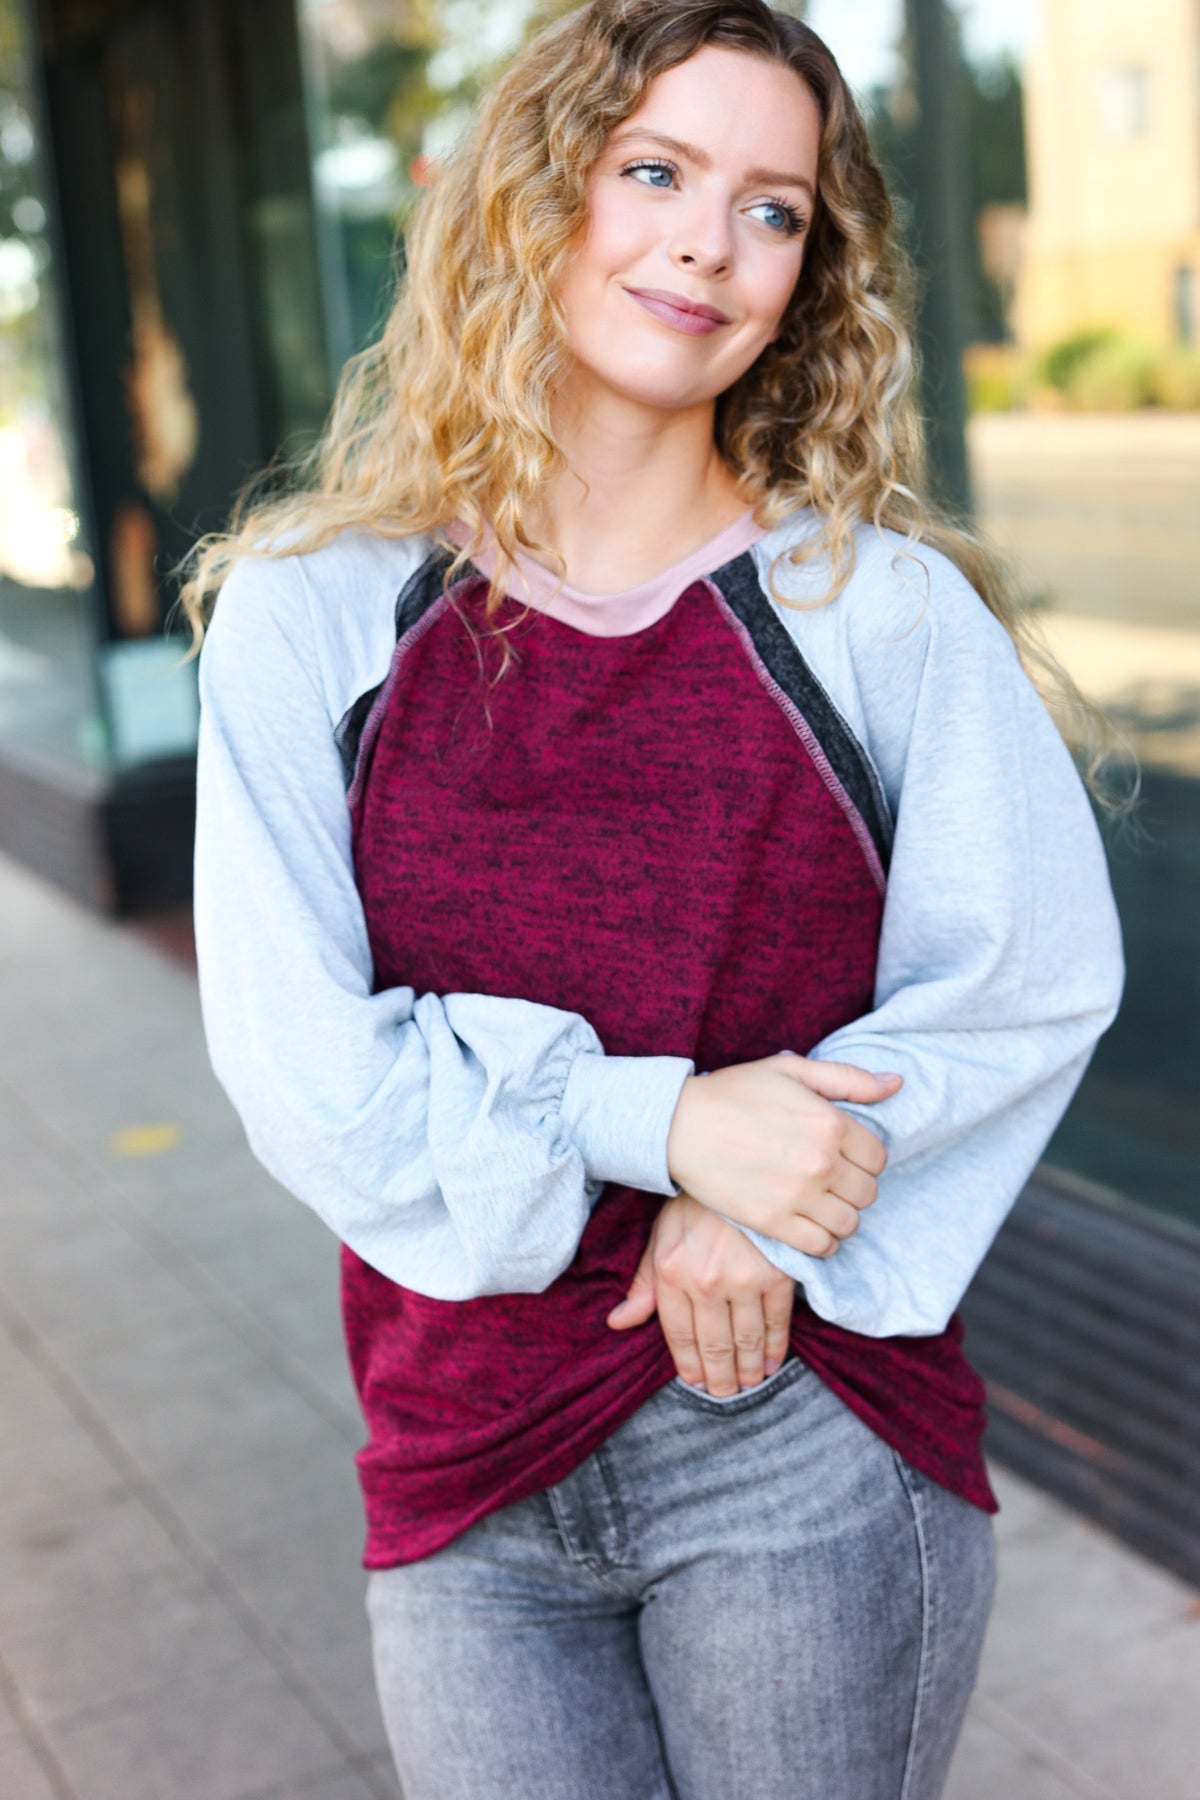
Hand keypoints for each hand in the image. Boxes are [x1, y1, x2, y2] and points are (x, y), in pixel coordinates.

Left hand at [606, 1192, 794, 1395]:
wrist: (741, 1167)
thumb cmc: (696, 1204)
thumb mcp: (661, 1237)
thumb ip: (643, 1284)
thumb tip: (618, 1322)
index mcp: (671, 1272)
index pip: (677, 1334)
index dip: (687, 1364)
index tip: (696, 1381)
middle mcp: (705, 1282)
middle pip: (713, 1346)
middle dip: (720, 1377)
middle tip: (725, 1393)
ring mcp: (743, 1280)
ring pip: (745, 1340)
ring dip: (748, 1369)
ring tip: (749, 1383)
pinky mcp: (777, 1274)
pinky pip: (776, 1323)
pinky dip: (775, 1347)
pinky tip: (773, 1362)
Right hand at [665, 1051, 902, 1257]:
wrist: (678, 1124)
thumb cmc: (734, 1092)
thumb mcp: (791, 1069)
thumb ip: (848, 1078)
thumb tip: (896, 1084)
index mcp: (831, 1122)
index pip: (878, 1157)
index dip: (863, 1159)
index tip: (844, 1157)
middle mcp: (822, 1162)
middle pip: (867, 1192)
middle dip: (853, 1188)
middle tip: (830, 1181)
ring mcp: (798, 1196)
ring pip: (848, 1223)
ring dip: (840, 1216)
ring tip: (821, 1205)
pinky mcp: (774, 1222)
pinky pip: (821, 1246)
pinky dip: (823, 1242)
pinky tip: (810, 1227)